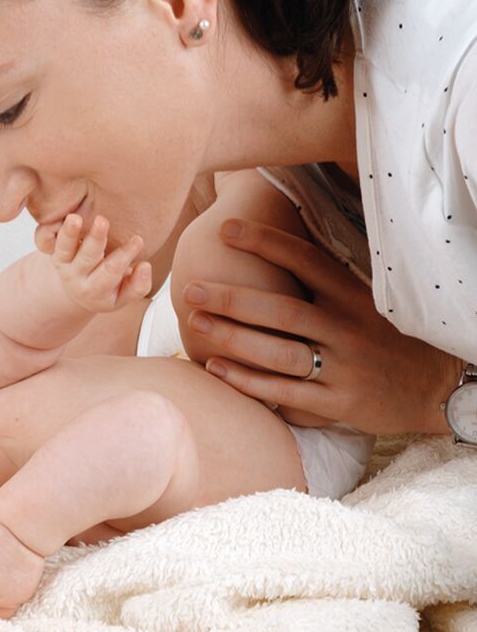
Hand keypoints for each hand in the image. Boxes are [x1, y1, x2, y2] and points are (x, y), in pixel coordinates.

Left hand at [49, 214, 152, 313]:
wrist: (78, 291)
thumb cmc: (108, 289)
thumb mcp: (124, 296)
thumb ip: (138, 285)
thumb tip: (144, 266)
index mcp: (96, 291)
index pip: (112, 271)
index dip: (125, 255)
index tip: (138, 239)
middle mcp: (77, 278)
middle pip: (87, 258)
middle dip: (96, 239)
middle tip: (102, 221)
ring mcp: (63, 265)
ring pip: (65, 249)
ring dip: (70, 232)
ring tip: (74, 218)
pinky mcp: (54, 253)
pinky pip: (50, 241)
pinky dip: (54, 229)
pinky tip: (62, 215)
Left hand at [183, 219, 463, 435]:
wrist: (441, 387)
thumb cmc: (392, 337)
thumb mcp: (371, 299)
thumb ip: (329, 278)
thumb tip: (280, 242)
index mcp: (354, 297)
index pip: (306, 261)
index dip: (265, 243)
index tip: (225, 229)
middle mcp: (347, 329)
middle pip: (282, 310)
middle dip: (233, 299)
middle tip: (190, 289)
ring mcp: (343, 367)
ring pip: (280, 352)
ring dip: (233, 338)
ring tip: (195, 322)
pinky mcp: (339, 402)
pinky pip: (286, 392)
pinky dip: (249, 381)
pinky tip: (216, 367)